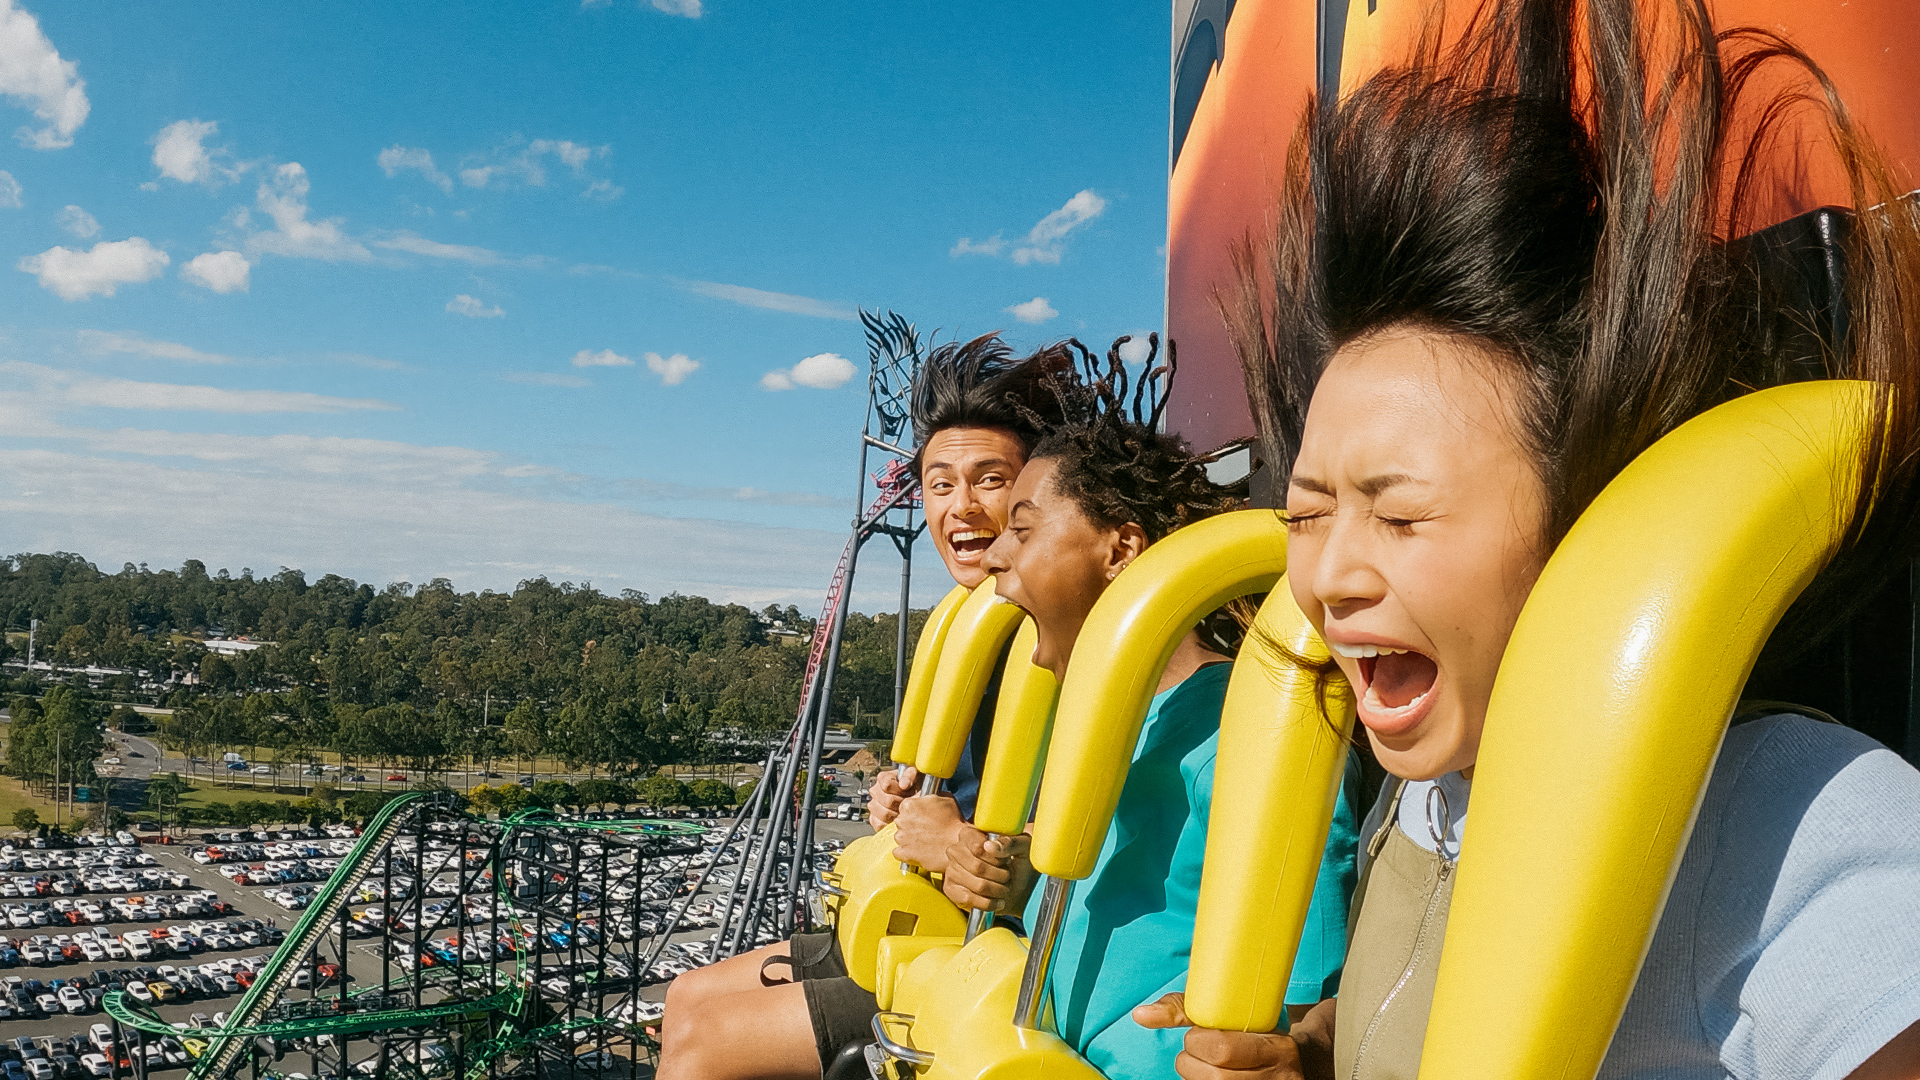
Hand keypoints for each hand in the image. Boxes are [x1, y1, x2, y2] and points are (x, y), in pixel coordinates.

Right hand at [867, 767, 916, 827]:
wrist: (914, 796)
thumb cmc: (915, 784)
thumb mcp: (916, 775)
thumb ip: (910, 775)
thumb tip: (903, 784)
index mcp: (883, 778)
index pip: (887, 786)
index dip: (900, 791)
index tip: (909, 792)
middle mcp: (875, 790)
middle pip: (887, 801)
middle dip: (902, 804)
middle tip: (909, 803)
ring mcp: (873, 805)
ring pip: (884, 813)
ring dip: (898, 814)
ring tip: (904, 811)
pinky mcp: (874, 819)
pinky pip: (879, 824)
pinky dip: (890, 824)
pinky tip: (898, 820)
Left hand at [891, 795, 966, 873]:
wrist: (957, 844)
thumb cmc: (954, 822)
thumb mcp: (945, 799)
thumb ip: (930, 797)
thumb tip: (927, 798)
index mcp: (909, 805)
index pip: (905, 807)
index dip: (915, 813)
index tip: (922, 818)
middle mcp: (901, 820)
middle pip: (901, 822)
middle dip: (911, 825)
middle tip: (925, 830)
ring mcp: (901, 837)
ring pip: (900, 837)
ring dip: (908, 839)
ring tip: (924, 841)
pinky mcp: (903, 852)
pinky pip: (899, 852)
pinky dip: (906, 853)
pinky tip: (918, 851)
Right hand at [939, 831, 1034, 913]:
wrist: (1017, 882)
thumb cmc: (1018, 859)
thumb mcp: (1022, 845)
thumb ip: (1009, 842)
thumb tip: (990, 847)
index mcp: (970, 834)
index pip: (978, 848)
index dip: (996, 858)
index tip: (1007, 860)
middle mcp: (956, 850)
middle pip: (977, 867)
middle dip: (1000, 875)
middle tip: (1008, 875)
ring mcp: (952, 871)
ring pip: (977, 885)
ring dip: (997, 890)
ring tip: (1005, 887)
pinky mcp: (952, 890)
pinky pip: (969, 899)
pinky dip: (989, 903)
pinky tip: (999, 901)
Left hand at [1132, 994, 1334, 1079]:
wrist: (1299, 1065)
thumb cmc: (1254, 1033)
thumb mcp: (1232, 1015)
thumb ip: (1184, 1010)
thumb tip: (1140, 1015)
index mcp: (1278, 1048)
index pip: (1222, 1049)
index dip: (1198, 1042)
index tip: (1199, 1035)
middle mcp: (1280, 1079)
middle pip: (1215, 1078)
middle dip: (1191, 1064)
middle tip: (1195, 1054)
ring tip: (1203, 1067)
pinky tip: (1207, 1078)